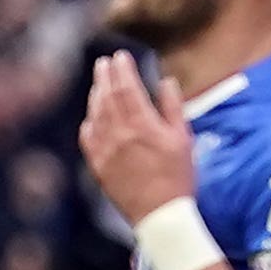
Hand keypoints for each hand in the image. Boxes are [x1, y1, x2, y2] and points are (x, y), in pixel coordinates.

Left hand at [78, 52, 195, 222]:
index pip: (127, 87)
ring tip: (99, 84)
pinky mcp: (97, 166)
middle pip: (107, 96)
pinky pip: (87, 138)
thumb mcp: (183, 139)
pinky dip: (89, 122)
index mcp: (142, 124)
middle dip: (105, 76)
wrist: (159, 214)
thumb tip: (165, 81)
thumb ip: (172, 107)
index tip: (120, 56)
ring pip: (95, 115)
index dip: (122, 69)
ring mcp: (104, 150)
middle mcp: (118, 134)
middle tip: (104, 63)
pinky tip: (92, 116)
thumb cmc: (177, 176)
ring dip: (96, 96)